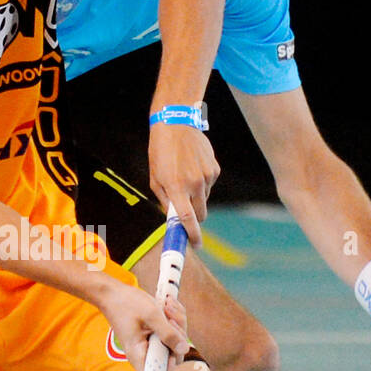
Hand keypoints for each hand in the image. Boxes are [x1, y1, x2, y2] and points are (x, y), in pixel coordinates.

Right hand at [95, 278, 189, 370]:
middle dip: (179, 337)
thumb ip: (168, 333)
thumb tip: (184, 349)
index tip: (173, 352)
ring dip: (178, 324)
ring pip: (175, 343)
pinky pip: (172, 333)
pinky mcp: (155, 335)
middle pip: (173, 357)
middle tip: (171, 319)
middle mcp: (145, 352)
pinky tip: (168, 306)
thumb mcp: (151, 315)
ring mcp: (151, 344)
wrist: (113, 293)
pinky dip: (174, 319)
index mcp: (139, 353)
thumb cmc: (127, 303)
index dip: (169, 369)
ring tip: (167, 306)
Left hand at [147, 122, 219, 245]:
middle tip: (186, 209)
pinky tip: (192, 167)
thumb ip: (165, 200)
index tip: (196, 245)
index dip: (192, 235)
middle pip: (201, 214)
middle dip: (195, 217)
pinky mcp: (214, 168)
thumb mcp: (155, 178)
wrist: (176, 125)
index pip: (187, 219)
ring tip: (184, 176)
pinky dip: (202, 182)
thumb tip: (172, 217)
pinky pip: (210, 184)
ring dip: (196, 196)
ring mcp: (207, 176)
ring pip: (205, 198)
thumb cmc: (160, 152)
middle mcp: (194, 184)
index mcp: (176, 188)